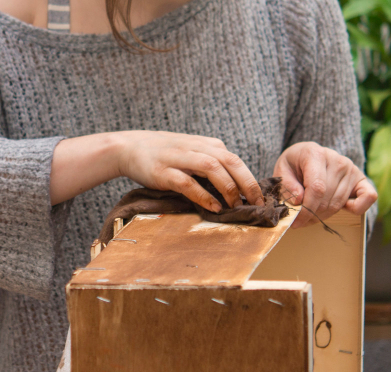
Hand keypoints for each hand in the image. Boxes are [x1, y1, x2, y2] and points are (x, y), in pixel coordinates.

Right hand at [114, 131, 263, 211]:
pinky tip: (213, 208)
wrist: (129, 147)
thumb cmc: (166, 154)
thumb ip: (214, 164)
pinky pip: (188, 183)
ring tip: (235, 206)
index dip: (251, 180)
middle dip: (247, 184)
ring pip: (212, 168)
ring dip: (227, 188)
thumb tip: (239, 188)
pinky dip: (203, 196)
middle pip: (230, 162)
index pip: (237, 161)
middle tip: (256, 204)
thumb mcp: (194, 153)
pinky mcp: (164, 171)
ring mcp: (180, 158)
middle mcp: (197, 147)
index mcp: (208, 144)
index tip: (261, 199)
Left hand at [273, 142, 376, 227]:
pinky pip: (368, 197)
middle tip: (300, 220)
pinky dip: (357, 208)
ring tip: (312, 213)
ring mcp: (351, 168)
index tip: (296, 222)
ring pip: (338, 204)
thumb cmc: (295, 165)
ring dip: (324, 215)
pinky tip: (342, 208)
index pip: (316, 188)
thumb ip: (287, 185)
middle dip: (312, 215)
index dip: (307, 210)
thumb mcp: (282, 171)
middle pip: (326, 199)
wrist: (308, 154)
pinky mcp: (361, 178)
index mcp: (315, 154)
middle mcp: (336, 160)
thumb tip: (299, 200)